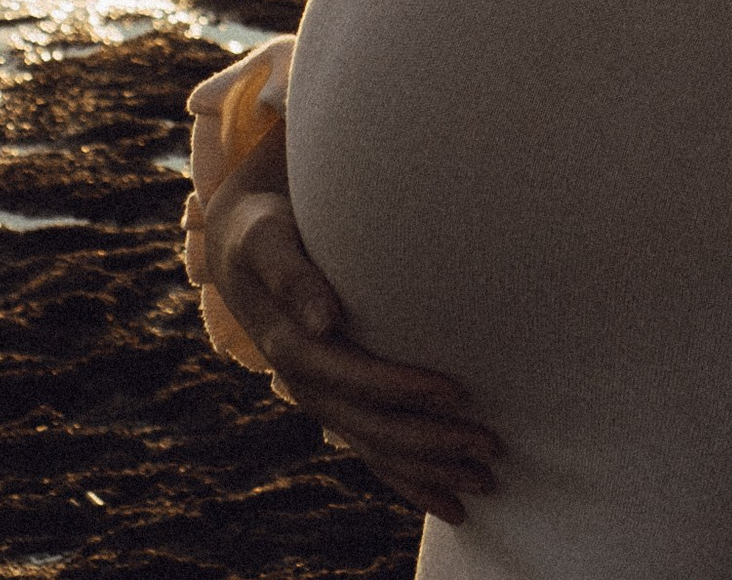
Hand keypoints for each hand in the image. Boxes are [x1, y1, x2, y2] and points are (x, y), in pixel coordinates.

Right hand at [200, 123, 501, 529]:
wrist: (242, 247)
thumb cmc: (264, 231)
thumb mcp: (266, 240)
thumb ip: (292, 273)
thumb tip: (324, 319)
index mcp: (289, 345)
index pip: (352, 377)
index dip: (400, 387)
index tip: (456, 390)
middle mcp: (304, 383)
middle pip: (372, 426)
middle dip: (431, 441)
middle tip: (490, 447)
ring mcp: (320, 399)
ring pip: (376, 447)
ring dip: (428, 469)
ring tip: (484, 482)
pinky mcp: (334, 402)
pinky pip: (370, 450)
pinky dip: (407, 479)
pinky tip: (446, 500)